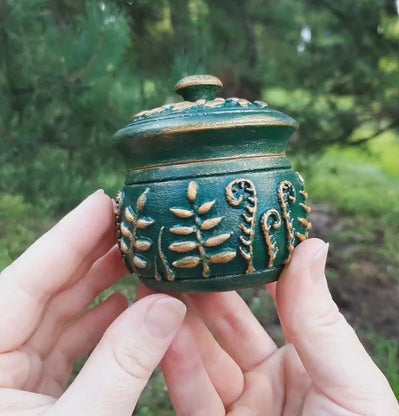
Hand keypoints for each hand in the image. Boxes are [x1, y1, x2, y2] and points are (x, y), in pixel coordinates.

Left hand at [0, 191, 185, 415]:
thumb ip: (124, 363)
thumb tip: (169, 305)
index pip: (27, 278)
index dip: (69, 235)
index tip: (103, 201)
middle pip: (46, 289)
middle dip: (90, 253)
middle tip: (129, 223)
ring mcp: (11, 375)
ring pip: (59, 313)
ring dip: (100, 286)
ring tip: (136, 258)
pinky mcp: (30, 392)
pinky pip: (67, 343)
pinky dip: (100, 324)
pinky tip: (127, 306)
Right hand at [160, 239, 398, 414]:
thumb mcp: (349, 384)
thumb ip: (319, 318)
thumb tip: (310, 245)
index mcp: (305, 362)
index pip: (272, 303)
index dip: (249, 270)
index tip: (226, 238)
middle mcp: (267, 382)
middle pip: (225, 327)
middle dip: (201, 291)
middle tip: (180, 255)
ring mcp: (237, 409)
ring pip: (200, 357)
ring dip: (179, 321)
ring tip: (157, 282)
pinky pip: (190, 396)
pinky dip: (175, 365)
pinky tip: (161, 332)